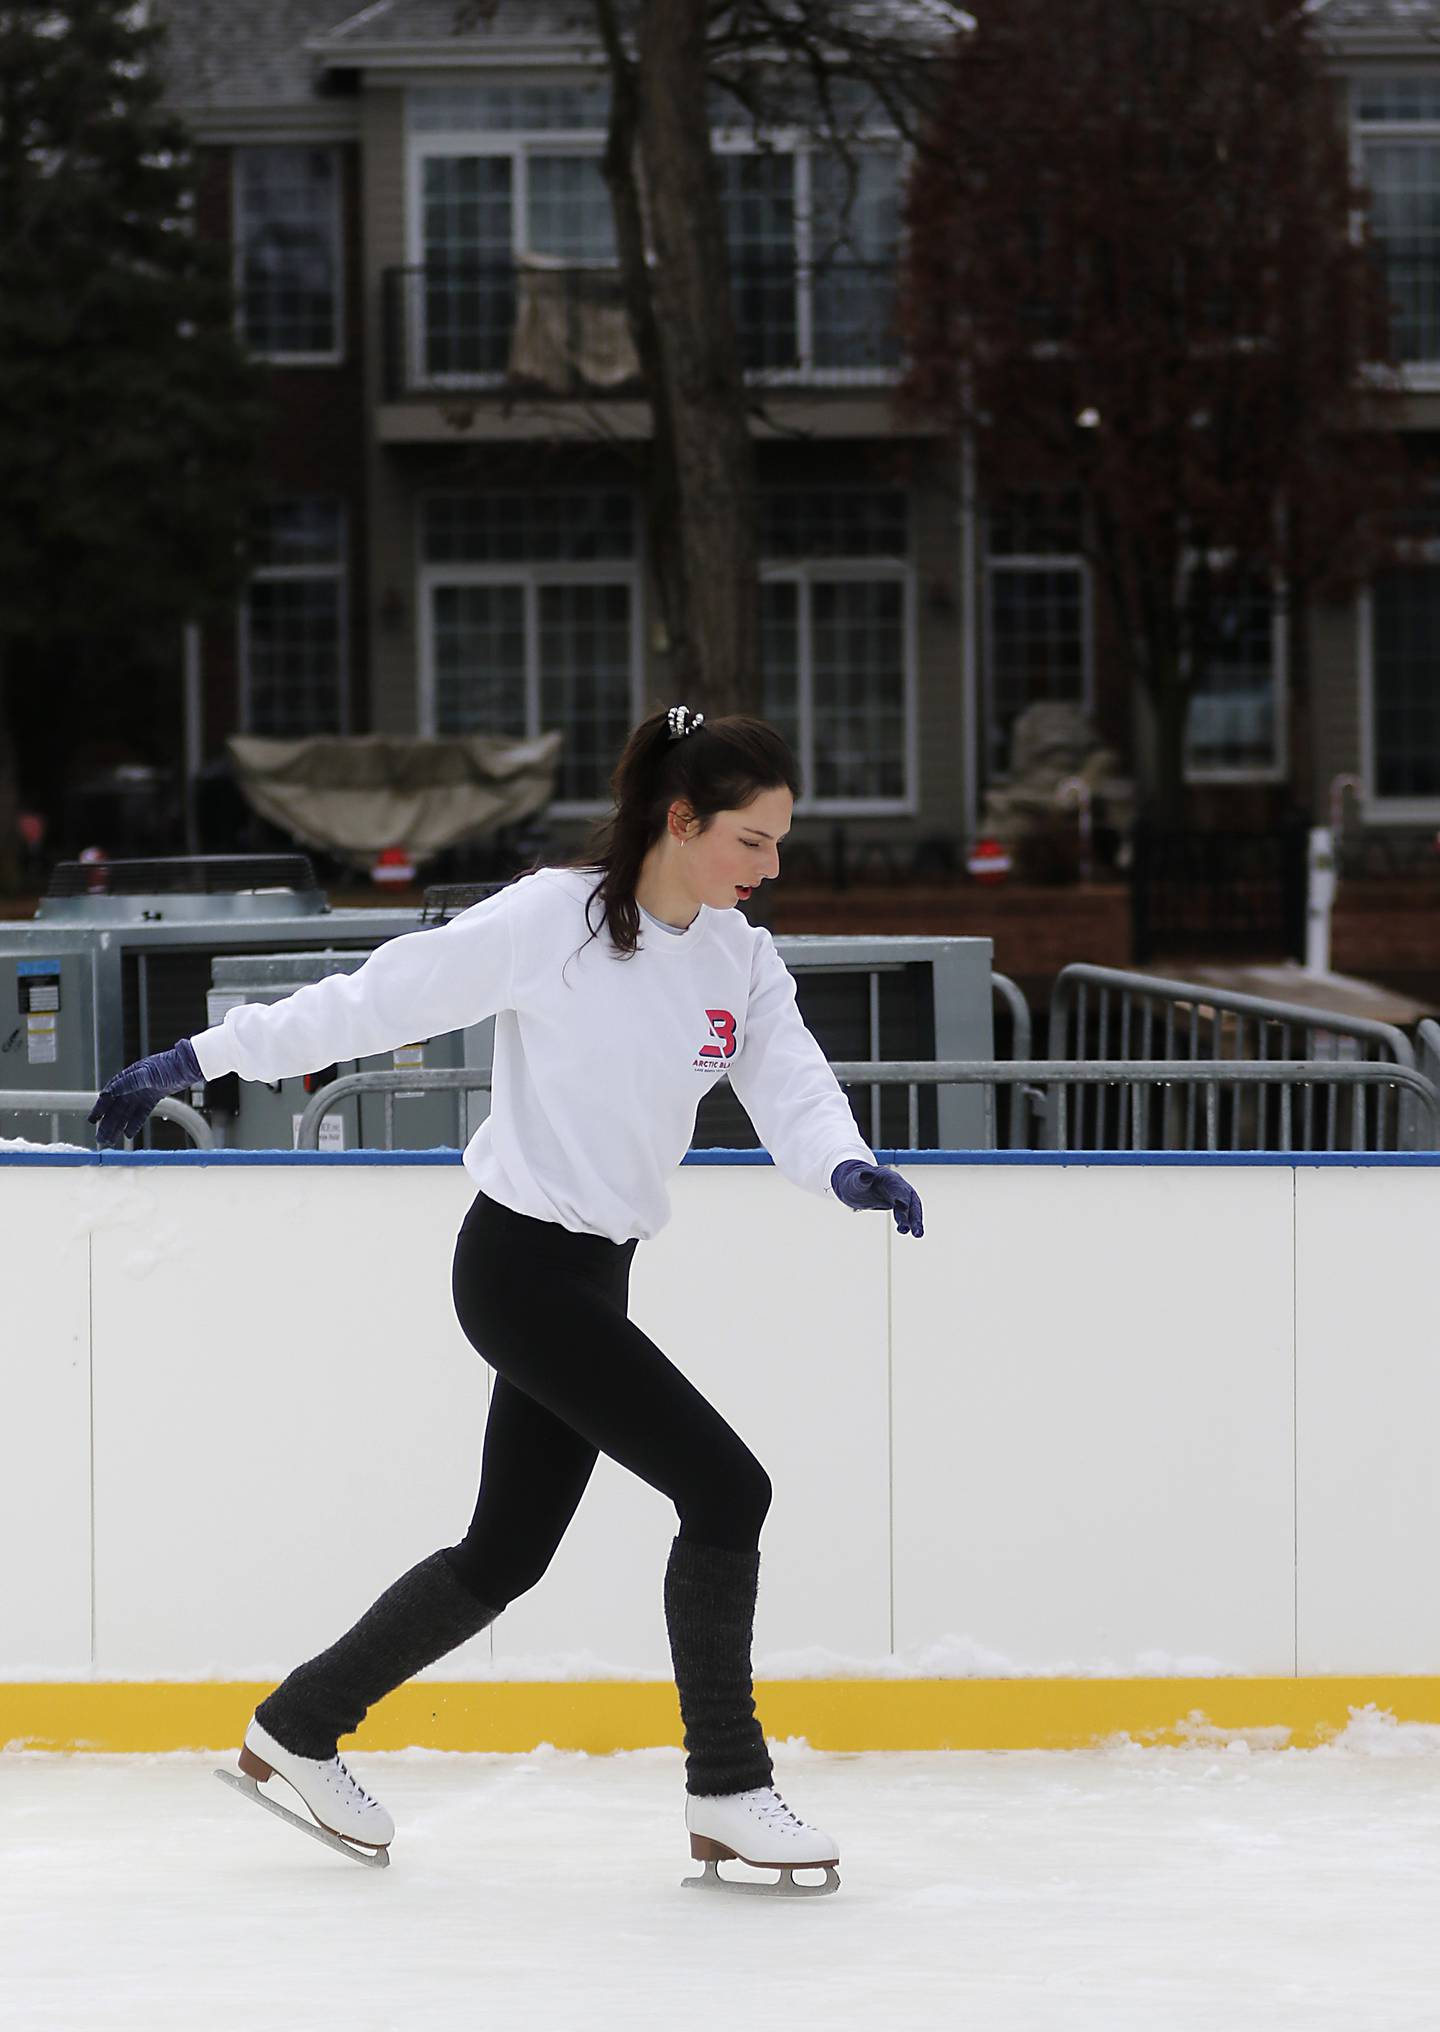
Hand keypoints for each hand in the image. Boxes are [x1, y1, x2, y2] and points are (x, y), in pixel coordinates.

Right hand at [88, 1039, 202, 1147]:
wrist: (187, 1066)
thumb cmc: (168, 1065)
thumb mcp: (148, 1073)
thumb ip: (131, 1082)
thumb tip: (111, 1090)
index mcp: (127, 1078)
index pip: (109, 1096)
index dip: (100, 1109)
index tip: (92, 1120)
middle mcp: (131, 1087)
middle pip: (116, 1109)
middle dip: (107, 1124)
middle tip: (100, 1138)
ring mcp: (141, 1093)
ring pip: (126, 1114)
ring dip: (118, 1127)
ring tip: (110, 1141)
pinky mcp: (152, 1099)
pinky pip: (140, 1114)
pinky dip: (134, 1124)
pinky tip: (128, 1135)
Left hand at [830, 1159, 923, 1237]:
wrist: (859, 1184)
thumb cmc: (856, 1181)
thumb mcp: (856, 1181)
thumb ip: (862, 1179)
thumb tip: (865, 1175)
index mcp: (889, 1177)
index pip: (897, 1188)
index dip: (901, 1197)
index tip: (902, 1206)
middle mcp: (898, 1186)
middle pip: (909, 1200)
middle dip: (913, 1214)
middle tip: (916, 1229)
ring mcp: (900, 1196)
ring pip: (911, 1209)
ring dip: (915, 1222)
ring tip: (918, 1235)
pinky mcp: (899, 1205)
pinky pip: (907, 1214)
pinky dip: (911, 1223)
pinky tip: (916, 1233)